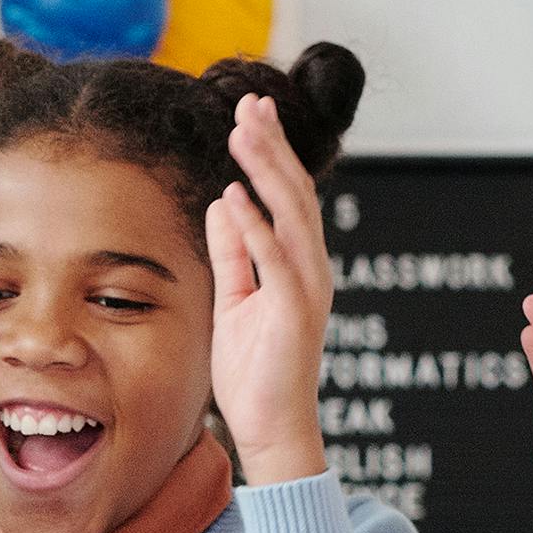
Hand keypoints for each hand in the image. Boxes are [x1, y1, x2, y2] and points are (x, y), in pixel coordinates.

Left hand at [204, 97, 334, 485]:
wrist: (272, 428)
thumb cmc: (253, 373)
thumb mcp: (233, 300)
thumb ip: (232, 252)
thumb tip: (222, 203)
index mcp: (297, 264)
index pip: (286, 196)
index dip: (269, 153)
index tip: (248, 114)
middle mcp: (310, 269)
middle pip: (296, 193)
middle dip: (272, 146)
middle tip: (250, 104)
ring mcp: (307, 289)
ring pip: (292, 215)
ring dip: (267, 170)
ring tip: (243, 132)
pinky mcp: (294, 313)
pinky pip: (275, 260)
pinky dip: (256, 226)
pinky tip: (235, 195)